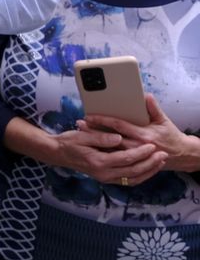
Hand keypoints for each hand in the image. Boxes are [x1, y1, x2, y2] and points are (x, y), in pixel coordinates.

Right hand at [45, 128, 165, 185]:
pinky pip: (128, 180)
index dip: (141, 153)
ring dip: (148, 171)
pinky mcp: (107, 178)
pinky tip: (148, 168)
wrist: (58, 154)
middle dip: (150, 164)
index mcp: (98, 162)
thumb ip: (101, 138)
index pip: (125, 159)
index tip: (152, 145)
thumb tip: (119, 138)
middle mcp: (103, 174)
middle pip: (133, 172)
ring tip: (160, 162)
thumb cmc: (69, 142)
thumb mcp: (82, 136)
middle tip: (162, 154)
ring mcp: (105, 178)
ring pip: (133, 179)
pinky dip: (141, 176)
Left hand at [82, 94, 199, 172]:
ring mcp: (135, 157)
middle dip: (94, 132)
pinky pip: (115, 159)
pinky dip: (103, 152)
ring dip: (95, 141)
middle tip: (80, 124)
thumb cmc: (170, 136)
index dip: (104, 121)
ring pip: (110, 150)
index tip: (90, 115)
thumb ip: (153, 108)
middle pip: (111, 140)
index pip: (120, 127)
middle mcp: (138, 147)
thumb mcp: (163, 120)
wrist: (180, 155)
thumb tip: (146, 96)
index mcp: (144, 135)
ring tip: (81, 133)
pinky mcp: (133, 163)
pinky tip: (91, 145)